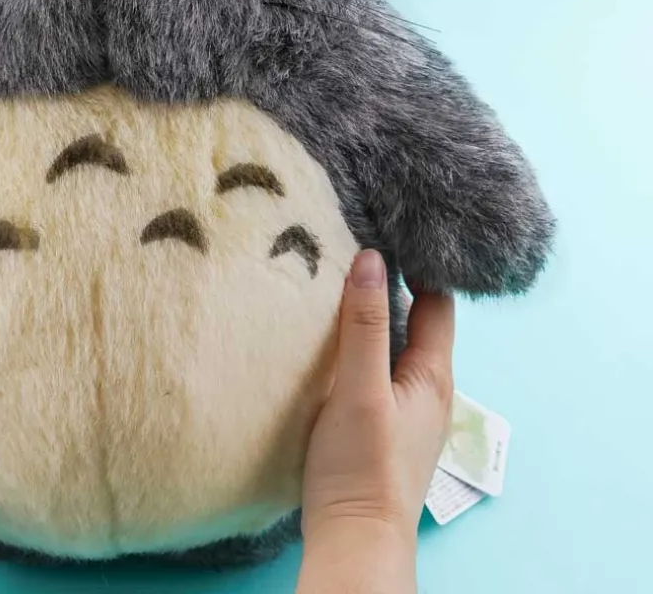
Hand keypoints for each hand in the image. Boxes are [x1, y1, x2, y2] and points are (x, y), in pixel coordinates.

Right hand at [297, 249, 454, 591]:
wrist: (353, 538)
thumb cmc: (362, 465)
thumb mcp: (360, 388)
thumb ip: (366, 325)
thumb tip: (371, 257)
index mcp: (433, 374)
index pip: (438, 302)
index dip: (420, 265)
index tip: (388, 231)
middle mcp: (426, 387)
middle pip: (416, 320)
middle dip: (390, 284)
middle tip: (354, 245)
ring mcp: (403, 407)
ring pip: (394, 344)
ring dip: (372, 314)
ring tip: (337, 280)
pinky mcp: (379, 422)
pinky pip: (375, 366)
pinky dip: (360, 342)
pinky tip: (330, 335)